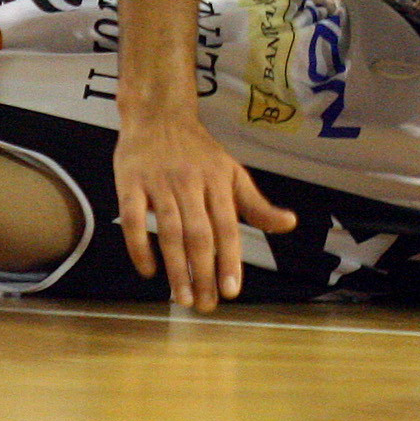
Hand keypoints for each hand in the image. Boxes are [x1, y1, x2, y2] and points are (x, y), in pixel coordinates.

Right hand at [113, 116, 296, 310]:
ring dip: (175, 267)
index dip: (230, 260)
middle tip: (204, 305)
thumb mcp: (232, 173)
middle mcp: (190, 182)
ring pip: (169, 230)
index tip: (231, 291)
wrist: (159, 115)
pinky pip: (132, 219)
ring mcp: (159, 182)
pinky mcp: (130, 182)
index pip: (227, 227)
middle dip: (203, 273)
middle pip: (199, 234)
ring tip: (181, 297)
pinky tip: (148, 270)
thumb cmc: (198, 151)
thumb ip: (257, 204)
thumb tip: (289, 224)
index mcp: (219, 181)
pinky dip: (139, 247)